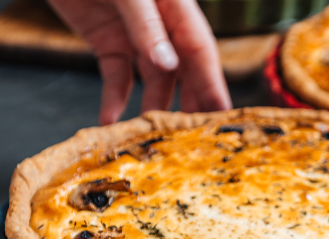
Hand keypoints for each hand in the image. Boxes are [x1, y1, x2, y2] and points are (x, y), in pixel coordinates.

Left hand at [47, 0, 231, 124]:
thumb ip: (146, 26)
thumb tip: (168, 65)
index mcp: (175, 5)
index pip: (200, 49)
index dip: (212, 82)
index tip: (222, 112)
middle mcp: (160, 23)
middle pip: (183, 68)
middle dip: (191, 101)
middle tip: (196, 135)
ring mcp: (134, 34)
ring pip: (153, 78)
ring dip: (153, 106)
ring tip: (152, 136)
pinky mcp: (107, 41)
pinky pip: (117, 77)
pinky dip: (114, 99)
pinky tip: (110, 120)